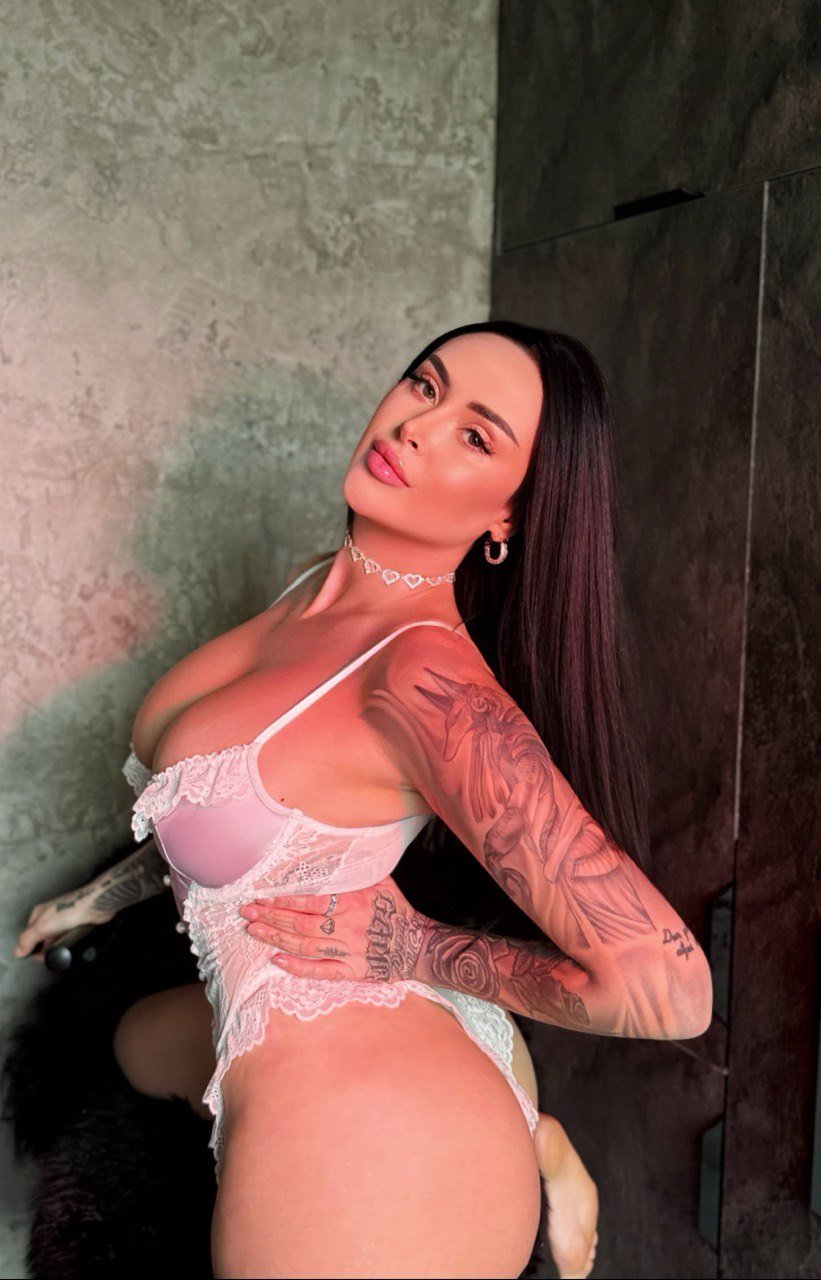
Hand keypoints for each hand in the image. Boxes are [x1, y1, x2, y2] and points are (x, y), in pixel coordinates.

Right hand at [13, 883, 113, 961]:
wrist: (96, 905)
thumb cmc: (71, 909)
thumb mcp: (43, 926)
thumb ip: (28, 939)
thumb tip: (18, 951)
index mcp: (39, 914)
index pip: (28, 936)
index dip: (30, 948)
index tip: (35, 957)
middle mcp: (50, 917)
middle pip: (42, 939)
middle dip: (45, 949)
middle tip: (49, 956)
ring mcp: (63, 922)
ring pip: (56, 941)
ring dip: (58, 948)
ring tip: (60, 953)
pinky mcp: (75, 926)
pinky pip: (68, 940)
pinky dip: (68, 945)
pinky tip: (70, 948)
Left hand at [237, 875, 429, 983]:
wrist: (418, 944)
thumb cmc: (395, 908)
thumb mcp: (379, 880)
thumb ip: (352, 871)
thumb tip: (327, 853)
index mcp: (353, 901)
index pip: (310, 901)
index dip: (283, 900)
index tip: (261, 897)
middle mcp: (348, 926)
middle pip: (302, 923)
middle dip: (271, 918)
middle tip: (247, 913)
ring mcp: (349, 951)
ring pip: (306, 946)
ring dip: (277, 939)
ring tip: (254, 932)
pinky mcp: (352, 972)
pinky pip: (321, 971)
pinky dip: (297, 968)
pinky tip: (276, 962)